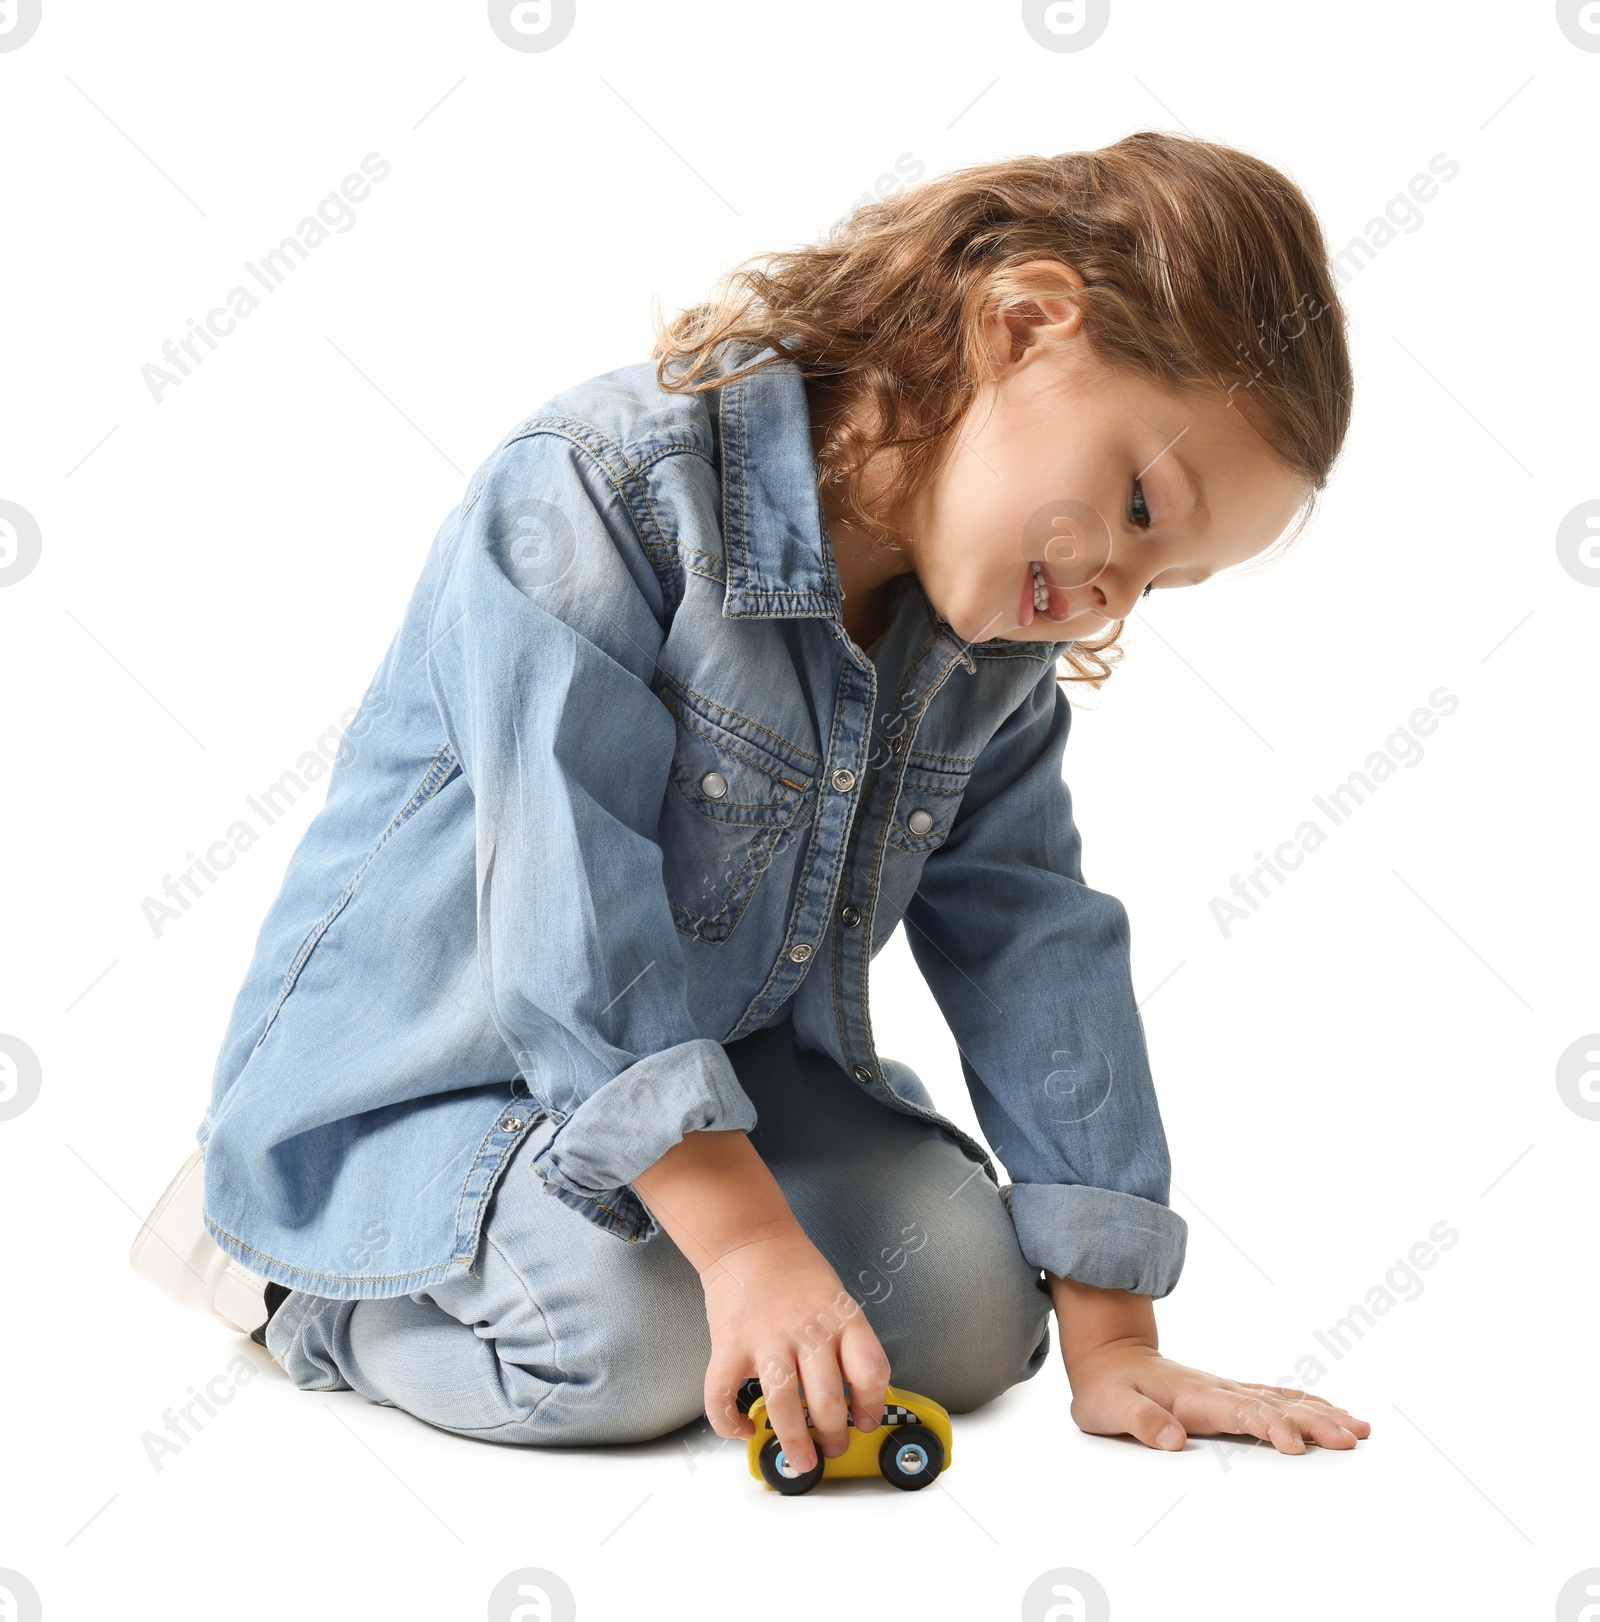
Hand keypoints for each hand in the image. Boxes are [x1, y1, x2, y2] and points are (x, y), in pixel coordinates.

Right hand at [700, 1219, 890, 1473]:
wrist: (749, 1238)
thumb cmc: (796, 1271)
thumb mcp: (837, 1298)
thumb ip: (846, 1341)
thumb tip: (855, 1395)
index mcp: (841, 1318)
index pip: (871, 1370)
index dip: (873, 1404)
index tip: (866, 1421)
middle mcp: (808, 1330)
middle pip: (828, 1398)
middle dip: (833, 1435)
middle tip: (832, 1447)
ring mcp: (767, 1338)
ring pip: (784, 1405)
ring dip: (794, 1443)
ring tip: (801, 1461)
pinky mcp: (730, 1344)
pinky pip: (724, 1396)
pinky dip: (729, 1423)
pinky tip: (743, 1429)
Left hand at [1067, 1339, 1371, 1453]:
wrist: (1109, 1356)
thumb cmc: (1108, 1388)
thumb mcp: (1110, 1406)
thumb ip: (1142, 1421)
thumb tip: (1174, 1441)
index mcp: (1193, 1395)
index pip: (1239, 1412)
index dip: (1267, 1426)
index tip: (1294, 1444)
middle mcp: (1218, 1389)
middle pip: (1273, 1405)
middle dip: (1313, 1422)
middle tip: (1351, 1438)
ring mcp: (1227, 1389)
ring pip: (1281, 1400)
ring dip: (1320, 1413)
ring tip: (1359, 1428)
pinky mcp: (1230, 1394)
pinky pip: (1275, 1397)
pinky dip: (1306, 1405)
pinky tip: (1331, 1412)